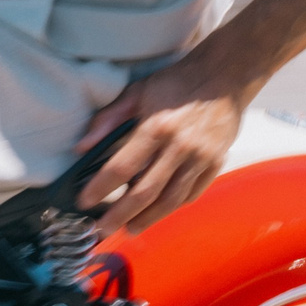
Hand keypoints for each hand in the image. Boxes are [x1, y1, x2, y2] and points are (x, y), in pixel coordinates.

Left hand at [74, 61, 250, 233]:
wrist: (223, 77)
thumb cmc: (176, 83)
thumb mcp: (137, 92)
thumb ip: (108, 119)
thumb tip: (82, 147)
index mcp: (157, 127)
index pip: (121, 168)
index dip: (100, 188)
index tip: (84, 202)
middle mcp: (180, 147)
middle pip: (144, 193)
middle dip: (119, 215)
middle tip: (102, 229)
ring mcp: (201, 159)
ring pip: (170, 201)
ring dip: (147, 219)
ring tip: (129, 229)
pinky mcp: (215, 164)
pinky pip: (191, 194)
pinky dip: (172, 207)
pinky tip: (157, 212)